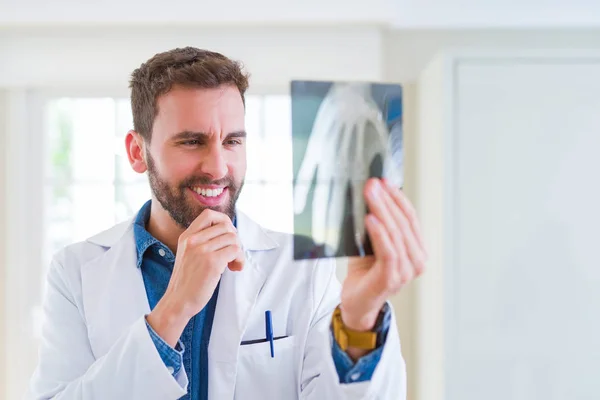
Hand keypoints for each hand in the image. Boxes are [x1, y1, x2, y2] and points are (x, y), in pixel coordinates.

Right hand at [147, 209, 244, 346]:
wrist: (178, 301)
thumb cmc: (186, 281)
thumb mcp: (188, 254)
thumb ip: (201, 242)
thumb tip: (228, 233)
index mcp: (187, 236)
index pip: (209, 215)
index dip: (224, 221)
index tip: (227, 236)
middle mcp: (193, 240)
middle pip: (225, 226)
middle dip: (235, 239)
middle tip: (232, 254)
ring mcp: (202, 250)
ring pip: (233, 238)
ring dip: (238, 252)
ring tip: (233, 264)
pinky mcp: (212, 262)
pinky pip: (236, 251)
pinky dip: (240, 259)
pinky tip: (235, 268)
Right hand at [293, 83, 402, 255]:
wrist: (352, 94)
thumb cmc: (368, 119)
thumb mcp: (379, 142)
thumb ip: (377, 164)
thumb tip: (383, 189)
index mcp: (363, 164)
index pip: (359, 198)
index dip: (357, 219)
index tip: (357, 239)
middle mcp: (345, 163)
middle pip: (339, 199)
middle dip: (336, 224)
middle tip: (332, 246)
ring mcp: (329, 157)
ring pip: (323, 190)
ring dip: (320, 213)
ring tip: (318, 234)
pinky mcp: (317, 149)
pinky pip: (308, 171)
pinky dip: (303, 190)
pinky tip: (299, 208)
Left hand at [340, 178, 425, 337]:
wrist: (356, 303)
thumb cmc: (365, 272)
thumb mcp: (372, 243)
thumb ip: (376, 225)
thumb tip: (371, 195)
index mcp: (416, 250)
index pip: (410, 218)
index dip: (398, 198)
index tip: (385, 182)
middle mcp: (416, 261)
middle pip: (404, 223)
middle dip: (388, 200)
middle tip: (374, 184)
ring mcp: (406, 271)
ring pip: (397, 234)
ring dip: (382, 211)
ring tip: (370, 195)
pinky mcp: (391, 279)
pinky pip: (388, 251)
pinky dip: (380, 233)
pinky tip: (370, 219)